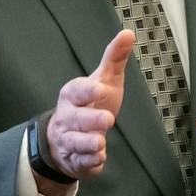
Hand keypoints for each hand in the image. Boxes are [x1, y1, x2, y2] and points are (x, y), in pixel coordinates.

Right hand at [42, 29, 134, 189]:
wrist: (66, 138)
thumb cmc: (90, 104)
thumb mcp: (104, 80)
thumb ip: (114, 58)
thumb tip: (128, 33)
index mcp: (72, 95)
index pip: (76, 91)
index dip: (88, 90)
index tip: (101, 89)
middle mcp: (67, 118)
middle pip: (76, 119)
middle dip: (90, 120)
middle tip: (108, 119)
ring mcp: (69, 140)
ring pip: (75, 143)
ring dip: (88, 143)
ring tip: (101, 143)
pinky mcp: (76, 160)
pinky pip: (81, 163)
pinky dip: (89, 162)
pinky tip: (99, 158)